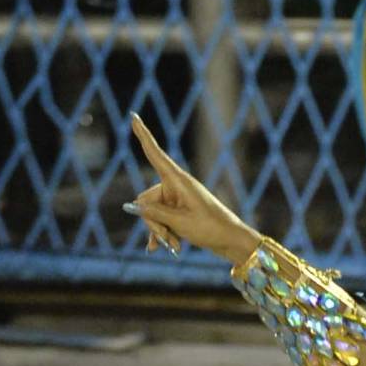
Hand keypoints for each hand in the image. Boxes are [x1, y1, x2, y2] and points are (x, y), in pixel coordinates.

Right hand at [128, 114, 260, 264]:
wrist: (232, 242)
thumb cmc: (211, 228)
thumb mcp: (179, 222)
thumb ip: (155, 213)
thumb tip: (135, 207)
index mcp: (178, 180)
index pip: (155, 154)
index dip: (143, 136)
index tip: (133, 116)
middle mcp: (176, 186)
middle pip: (147, 199)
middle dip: (152, 222)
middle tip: (167, 241)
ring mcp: (177, 200)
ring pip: (153, 213)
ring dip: (160, 231)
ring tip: (174, 247)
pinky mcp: (179, 212)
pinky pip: (161, 220)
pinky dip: (162, 234)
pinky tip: (155, 248)